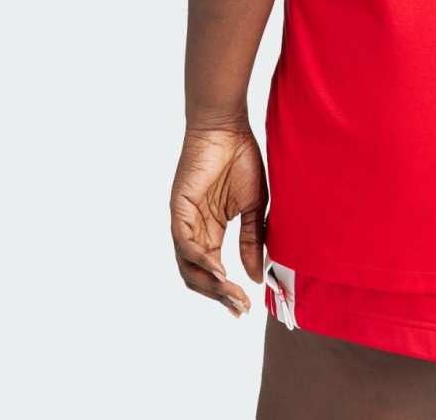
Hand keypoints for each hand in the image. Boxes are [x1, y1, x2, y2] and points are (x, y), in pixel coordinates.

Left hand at [170, 124, 266, 316]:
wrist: (228, 128)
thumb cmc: (241, 159)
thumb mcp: (255, 206)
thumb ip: (253, 240)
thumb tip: (256, 276)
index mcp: (211, 230)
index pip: (213, 271)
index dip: (226, 292)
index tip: (245, 307)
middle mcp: (194, 230)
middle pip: (198, 276)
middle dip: (218, 295)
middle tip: (239, 307)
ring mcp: (184, 221)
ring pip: (188, 266)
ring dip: (209, 284)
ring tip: (230, 294)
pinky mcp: (179, 209)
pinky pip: (185, 242)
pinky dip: (200, 259)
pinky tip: (219, 268)